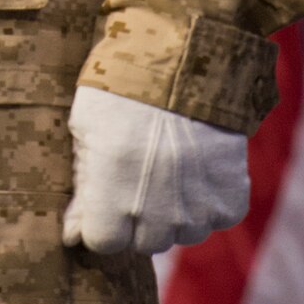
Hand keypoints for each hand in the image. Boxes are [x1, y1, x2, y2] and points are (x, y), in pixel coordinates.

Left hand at [62, 85, 249, 255]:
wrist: (184, 60)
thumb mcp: (84, 129)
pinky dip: (206, 199)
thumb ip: (82, 188)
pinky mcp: (230, 201)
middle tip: (137, 174)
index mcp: (112, 196)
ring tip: (168, 164)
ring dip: (172, 211)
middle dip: (135, 217)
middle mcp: (155, 213)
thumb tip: (73, 234)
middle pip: (142, 242)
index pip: (102, 242)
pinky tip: (196, 164)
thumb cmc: (121, 90)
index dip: (100, 220)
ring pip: (181, 234)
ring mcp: (197, 211)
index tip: (103, 196)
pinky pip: (214, 218)